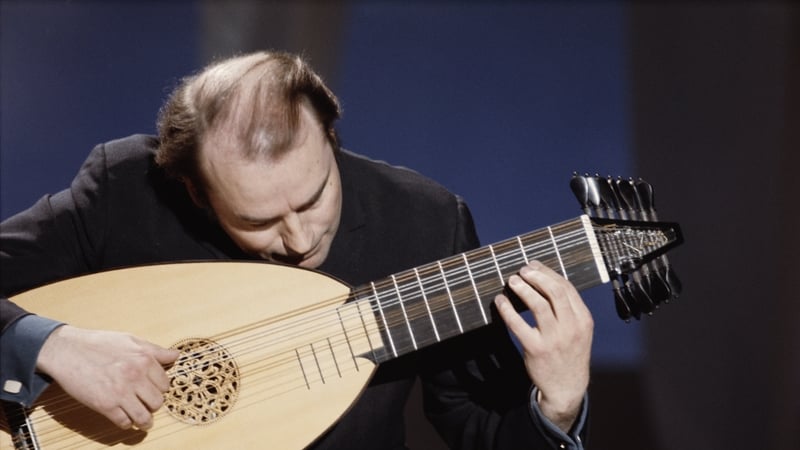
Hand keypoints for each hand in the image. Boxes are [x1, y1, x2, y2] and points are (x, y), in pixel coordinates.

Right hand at [36, 325, 179, 429]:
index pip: (165, 384)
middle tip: (147, 403)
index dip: (160, 388)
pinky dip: (127, 423)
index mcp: (145, 360)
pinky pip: (124, 422)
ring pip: (144, 416)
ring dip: (145, 420)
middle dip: (153, 404)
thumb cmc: (99, 343)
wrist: (67, 350)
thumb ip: (155, 350)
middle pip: (157, 402)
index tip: (154, 390)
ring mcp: (120, 392)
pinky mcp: (104, 405)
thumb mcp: (131, 340)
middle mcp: (135, 377)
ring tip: (144, 420)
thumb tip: (175, 355)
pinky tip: (125, 419)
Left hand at [494, 260, 592, 431]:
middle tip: (522, 270)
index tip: (534, 265)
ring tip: (512, 281)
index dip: (548, 273)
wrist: (566, 387)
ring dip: (523, 288)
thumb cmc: (569, 353)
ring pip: (538, 305)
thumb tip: (545, 279)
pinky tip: (500, 301)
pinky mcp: (536, 349)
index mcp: (584, 319)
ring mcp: (554, 339)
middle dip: (536, 276)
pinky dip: (507, 310)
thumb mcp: (579, 330)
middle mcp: (571, 327)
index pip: (566, 288)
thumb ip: (568, 308)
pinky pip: (518, 324)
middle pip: (554, 292)